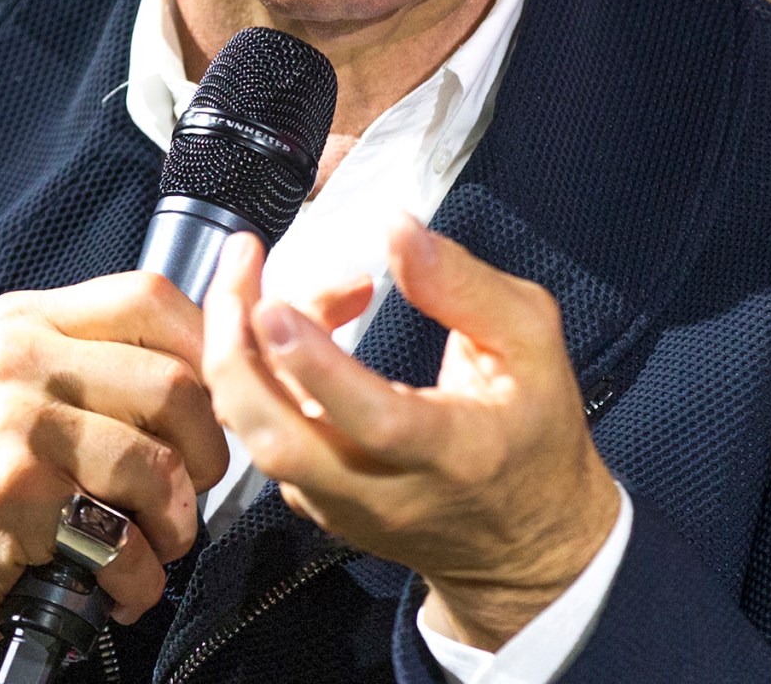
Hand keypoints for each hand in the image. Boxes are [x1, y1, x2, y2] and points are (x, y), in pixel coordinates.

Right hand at [0, 274, 230, 683]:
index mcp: (30, 321)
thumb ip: (111, 366)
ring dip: (176, 526)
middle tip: (182, 499)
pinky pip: (122, 536)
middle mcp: (17, 358)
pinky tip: (116, 585)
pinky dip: (138, 576)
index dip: (209, 356)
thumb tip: (227, 363)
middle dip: (205, 458)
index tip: (212, 414)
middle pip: (176, 385)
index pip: (153, 298)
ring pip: (158, 464)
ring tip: (151, 547)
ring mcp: (11, 423)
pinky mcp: (11, 493)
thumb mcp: (35, 394)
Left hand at [201, 219, 622, 651]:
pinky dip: (257, 378)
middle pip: (281, 441)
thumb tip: (395, 228)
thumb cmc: (535, 430)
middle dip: (235, 352)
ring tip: (268, 284)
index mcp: (454, 450)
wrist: (529, 543)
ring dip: (244, 352)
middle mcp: (387, 492)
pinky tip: (290, 329)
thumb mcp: (531, 341)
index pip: (372, 418)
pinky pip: (265, 440)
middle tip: (238, 265)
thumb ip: (463, 284)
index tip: (274, 304)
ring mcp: (343, 508)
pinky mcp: (319, 509)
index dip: (315, 364)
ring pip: (259, 438)